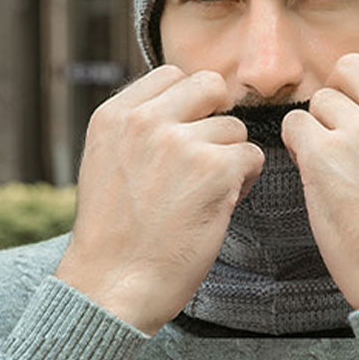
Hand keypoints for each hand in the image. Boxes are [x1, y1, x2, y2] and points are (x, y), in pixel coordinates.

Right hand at [55, 66, 264, 333]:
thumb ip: (138, 128)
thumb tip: (184, 105)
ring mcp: (180, 143)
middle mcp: (145, 121)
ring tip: (205, 193)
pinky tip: (220, 204)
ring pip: (235, 128)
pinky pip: (252, 157)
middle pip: (210, 85)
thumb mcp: (106, 162)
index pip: (171, 75)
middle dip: (218, 116)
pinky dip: (245, 182)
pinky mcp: (215, 170)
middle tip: (211, 153)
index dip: (189, 103)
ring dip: (230, 158)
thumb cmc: (114, 235)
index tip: (187, 132)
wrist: (114, 285)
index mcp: (113, 116)